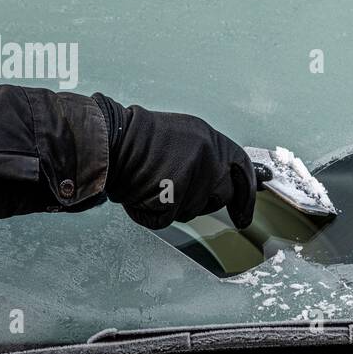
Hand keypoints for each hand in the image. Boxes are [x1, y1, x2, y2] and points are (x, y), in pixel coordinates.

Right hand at [94, 94, 270, 228]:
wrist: (106, 140)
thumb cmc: (135, 142)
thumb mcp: (180, 139)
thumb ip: (204, 158)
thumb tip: (223, 183)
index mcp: (208, 137)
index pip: (241, 169)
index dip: (245, 195)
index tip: (244, 215)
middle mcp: (207, 153)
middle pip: (219, 196)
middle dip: (199, 201)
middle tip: (171, 188)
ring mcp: (194, 172)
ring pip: (193, 209)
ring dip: (173, 205)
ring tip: (151, 182)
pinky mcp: (175, 191)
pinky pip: (169, 217)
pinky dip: (152, 212)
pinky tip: (142, 192)